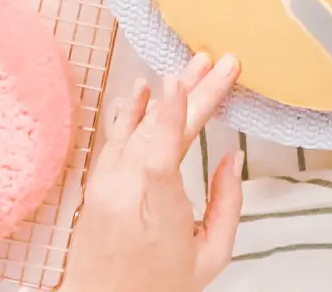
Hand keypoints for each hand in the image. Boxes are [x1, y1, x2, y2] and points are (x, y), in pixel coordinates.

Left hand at [61, 53, 243, 291]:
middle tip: (221, 63)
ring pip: (138, 126)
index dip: (167, 117)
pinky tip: (143, 87)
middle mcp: (126, 193)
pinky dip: (132, 109)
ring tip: (194, 65)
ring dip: (168, 93)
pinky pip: (117, 136)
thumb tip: (233, 158)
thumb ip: (227, 205)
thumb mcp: (210, 256)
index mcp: (158, 215)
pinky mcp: (98, 182)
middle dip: (193, 92)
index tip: (178, 83)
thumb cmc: (157, 286)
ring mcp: (107, 185)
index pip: (159, 158)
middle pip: (158, 131)